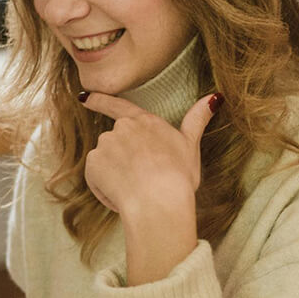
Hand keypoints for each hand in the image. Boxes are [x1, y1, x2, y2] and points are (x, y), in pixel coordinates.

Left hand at [79, 90, 218, 283]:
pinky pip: (96, 179)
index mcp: (145, 121)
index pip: (118, 106)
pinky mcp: (94, 162)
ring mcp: (106, 144)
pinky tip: (123, 196)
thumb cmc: (178, 177)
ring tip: (137, 189)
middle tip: (144, 180)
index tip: (84, 98)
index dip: (100, 101)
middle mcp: (122, 127)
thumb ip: (196, 120)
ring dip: (115, 175)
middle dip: (123, 161)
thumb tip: (214, 97)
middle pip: (116, 144)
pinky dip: (105, 189)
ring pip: (106, 163)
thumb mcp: (191, 146)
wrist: (159, 200)